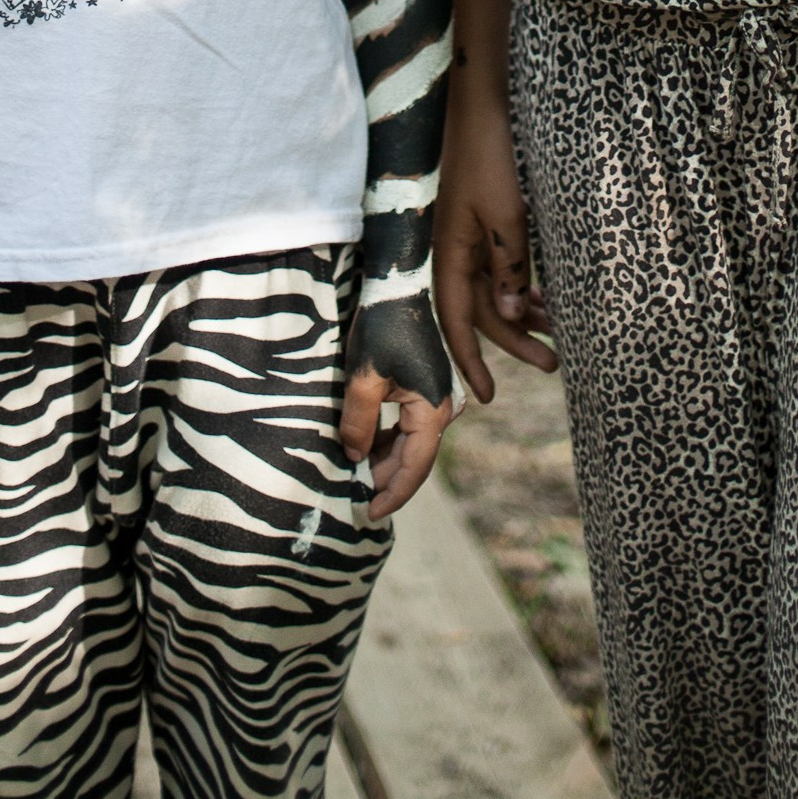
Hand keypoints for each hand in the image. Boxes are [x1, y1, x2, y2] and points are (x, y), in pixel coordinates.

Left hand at [341, 294, 455, 522]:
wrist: (396, 284)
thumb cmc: (381, 328)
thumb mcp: (362, 379)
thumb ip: (359, 424)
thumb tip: (354, 458)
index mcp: (433, 410)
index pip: (415, 468)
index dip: (392, 494)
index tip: (369, 513)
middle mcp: (443, 407)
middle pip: (415, 459)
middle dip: (386, 479)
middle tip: (354, 496)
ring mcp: (437, 397)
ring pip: (412, 444)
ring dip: (387, 460)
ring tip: (356, 473)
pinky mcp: (427, 387)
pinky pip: (410, 425)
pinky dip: (390, 440)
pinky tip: (368, 445)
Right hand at [433, 108, 553, 402]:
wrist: (477, 99)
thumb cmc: (489, 153)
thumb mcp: (507, 214)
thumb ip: (508, 266)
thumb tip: (511, 316)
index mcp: (448, 252)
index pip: (457, 321)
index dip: (470, 360)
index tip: (486, 397)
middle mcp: (451, 248)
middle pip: (481, 310)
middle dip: (516, 340)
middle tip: (554, 364)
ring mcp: (465, 232)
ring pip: (493, 288)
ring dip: (523, 312)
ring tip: (560, 331)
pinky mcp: (479, 216)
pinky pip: (497, 264)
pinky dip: (520, 283)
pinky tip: (543, 294)